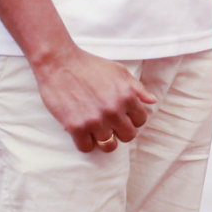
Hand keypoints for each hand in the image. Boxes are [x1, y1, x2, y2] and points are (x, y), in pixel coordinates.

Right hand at [28, 45, 154, 153]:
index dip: (132, 119)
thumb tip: (152, 101)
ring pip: (109, 146)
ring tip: (97, 130)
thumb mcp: (119, 71)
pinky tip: (83, 133)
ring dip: (104, 140)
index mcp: (127, 96)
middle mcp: (114, 110)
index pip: (141, 121)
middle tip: (111, 126)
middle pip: (128, 136)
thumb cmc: (90, 65)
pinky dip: (86, 143)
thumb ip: (138, 88)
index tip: (123, 117)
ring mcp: (95, 120)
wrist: (59, 63)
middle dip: (121, 132)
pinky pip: (86, 148)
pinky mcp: (75, 127)